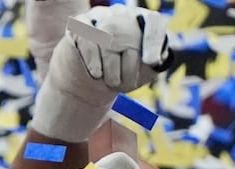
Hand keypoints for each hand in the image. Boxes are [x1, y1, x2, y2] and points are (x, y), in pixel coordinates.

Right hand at [31, 6, 171, 141]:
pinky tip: (96, 74)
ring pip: (108, 39)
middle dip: (129, 69)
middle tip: (126, 87)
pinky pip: (87, 39)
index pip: (153, 21)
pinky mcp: (79, 25)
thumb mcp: (141, 73)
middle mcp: (121, 14)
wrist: (89, 82)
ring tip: (111, 82)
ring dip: (111, 69)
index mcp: (141, 23)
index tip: (151, 61)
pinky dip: (93, 61)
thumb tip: (155, 59)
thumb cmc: (120, 75)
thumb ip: (152, 64)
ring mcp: (99, 17)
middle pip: (130, 37)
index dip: (153, 39)